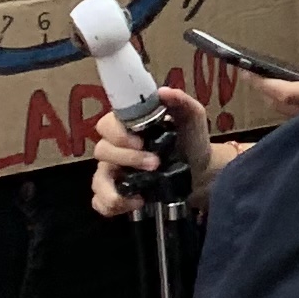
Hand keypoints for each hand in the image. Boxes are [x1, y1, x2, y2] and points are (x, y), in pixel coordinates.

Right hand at [89, 84, 213, 216]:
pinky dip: (111, 205)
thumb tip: (164, 92)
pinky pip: (99, 202)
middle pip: (101, 151)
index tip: (141, 141)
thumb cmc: (191, 140)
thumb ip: (180, 102)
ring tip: (141, 193)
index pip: (106, 124)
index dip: (118, 133)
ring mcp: (113, 172)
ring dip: (115, 188)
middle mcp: (115, 148)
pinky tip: (136, 203)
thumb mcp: (192, 118)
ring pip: (97, 180)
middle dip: (127, 158)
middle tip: (155, 163)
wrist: (201, 171)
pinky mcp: (117, 194)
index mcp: (128, 127)